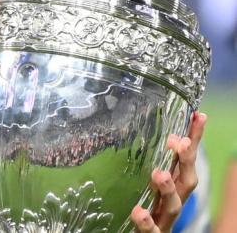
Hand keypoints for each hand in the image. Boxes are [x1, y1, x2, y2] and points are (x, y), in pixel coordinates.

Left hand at [130, 111, 206, 232]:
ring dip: (168, 188)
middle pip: (187, 180)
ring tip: (159, 174)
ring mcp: (164, 218)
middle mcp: (173, 200)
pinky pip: (152, 231)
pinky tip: (138, 212)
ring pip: (174, 205)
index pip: (186, 158)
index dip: (194, 138)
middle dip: (185, 161)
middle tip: (180, 142)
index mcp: (173, 184)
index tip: (199, 116)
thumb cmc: (144, 206)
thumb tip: (138, 128)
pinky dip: (147, 222)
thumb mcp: (142, 180)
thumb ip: (143, 160)